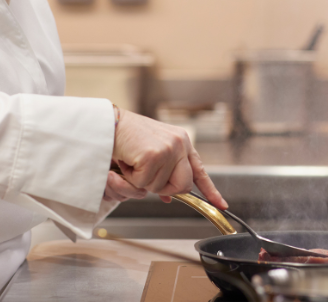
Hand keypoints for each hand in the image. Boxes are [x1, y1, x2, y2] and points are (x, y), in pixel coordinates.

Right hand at [111, 109, 227, 208]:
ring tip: (133, 162)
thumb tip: (169, 198)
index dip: (210, 190)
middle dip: (164, 189)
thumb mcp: (151, 155)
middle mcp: (180, 143)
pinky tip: (127, 161)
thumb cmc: (126, 139)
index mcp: (182, 141)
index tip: (221, 204)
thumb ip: (164, 173)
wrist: (106, 124)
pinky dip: (131, 178)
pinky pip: (144, 184)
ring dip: (142, 181)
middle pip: (183, 185)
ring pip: (160, 188)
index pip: (199, 170)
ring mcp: (169, 149)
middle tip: (146, 176)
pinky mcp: (154, 155)